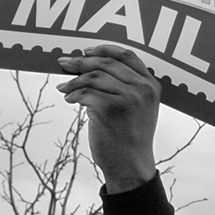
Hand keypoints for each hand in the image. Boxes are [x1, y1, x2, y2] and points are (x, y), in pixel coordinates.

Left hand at [56, 45, 158, 192]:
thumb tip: (90, 66)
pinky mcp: (111, 109)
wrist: (131, 166)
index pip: (127, 55)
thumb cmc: (130, 138)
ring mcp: (128, 98)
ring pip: (93, 76)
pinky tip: (69, 100)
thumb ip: (126, 86)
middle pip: (106, 62)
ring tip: (64, 89)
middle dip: (80, 61)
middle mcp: (142, 88)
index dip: (104, 48)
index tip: (85, 51)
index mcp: (151, 85)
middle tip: (64, 63)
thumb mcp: (138, 108)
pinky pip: (85, 93)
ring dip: (73, 81)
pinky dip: (73, 94)